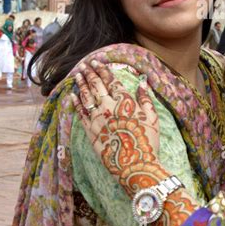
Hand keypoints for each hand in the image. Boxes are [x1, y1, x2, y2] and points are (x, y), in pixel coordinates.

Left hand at [71, 59, 159, 189]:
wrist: (135, 165)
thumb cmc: (147, 140)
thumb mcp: (152, 117)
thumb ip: (145, 98)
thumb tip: (143, 82)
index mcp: (124, 101)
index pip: (112, 80)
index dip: (103, 69)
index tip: (97, 61)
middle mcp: (108, 107)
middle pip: (96, 85)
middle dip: (90, 73)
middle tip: (85, 65)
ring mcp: (97, 119)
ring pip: (86, 97)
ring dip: (81, 84)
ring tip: (77, 75)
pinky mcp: (91, 132)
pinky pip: (81, 114)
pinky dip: (76, 103)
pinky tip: (72, 95)